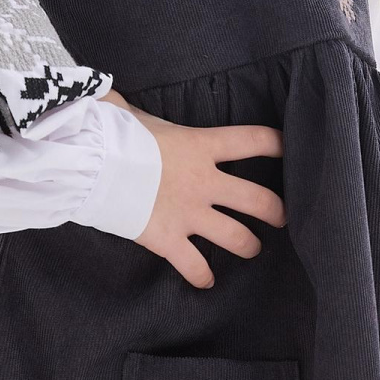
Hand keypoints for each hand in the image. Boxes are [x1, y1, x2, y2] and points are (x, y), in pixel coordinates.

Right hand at [105, 89, 284, 290]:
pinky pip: (195, 267)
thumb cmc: (110, 132)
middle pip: (259, 200)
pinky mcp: (168, 240)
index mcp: (201, 145)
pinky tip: (206, 281)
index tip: (289, 148)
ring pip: (237, 238)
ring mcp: (189, 214)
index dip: (278, 144)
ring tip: (252, 248)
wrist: (90, 165)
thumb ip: (132, 107)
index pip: (255, 141)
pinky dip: (202, 277)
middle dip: (277, 211)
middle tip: (282, 217)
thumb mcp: (130, 112)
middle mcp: (204, 182)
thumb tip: (112, 98)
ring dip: (249, 246)